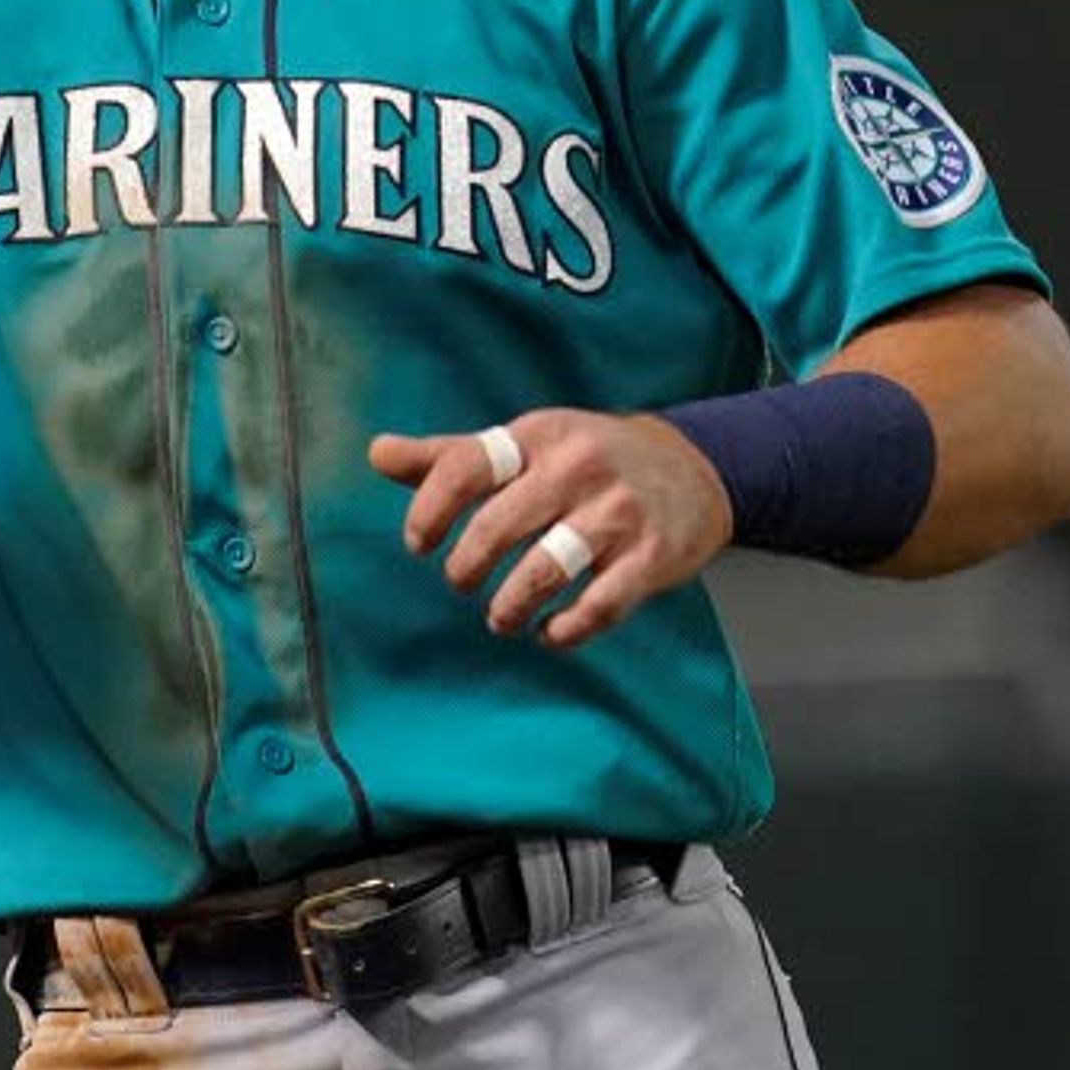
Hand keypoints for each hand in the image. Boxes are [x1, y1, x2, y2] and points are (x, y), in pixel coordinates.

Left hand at [367, 409, 733, 650]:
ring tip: (500, 618)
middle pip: (499, 525)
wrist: (694, 469)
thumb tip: (375, 453)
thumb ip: (450, 456)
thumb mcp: (523, 444)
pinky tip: (549, 633)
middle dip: (466, 566)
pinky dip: (565, 631)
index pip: (467, 466)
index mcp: (538, 436)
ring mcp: (619, 514)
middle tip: (459, 582)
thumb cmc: (585, 460)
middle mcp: (579, 469)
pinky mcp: (654, 557)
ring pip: (546, 571)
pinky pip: (600, 607)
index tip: (418, 544)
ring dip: (510, 606)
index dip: (430, 509)